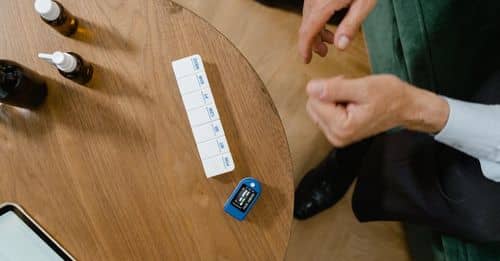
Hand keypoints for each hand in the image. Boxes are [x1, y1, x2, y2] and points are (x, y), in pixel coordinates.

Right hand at [299, 0, 376, 62]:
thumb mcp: (364, 4)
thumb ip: (350, 25)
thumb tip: (340, 47)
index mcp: (324, 5)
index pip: (307, 32)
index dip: (304, 48)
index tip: (306, 60)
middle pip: (306, 26)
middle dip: (313, 42)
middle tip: (324, 53)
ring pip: (308, 17)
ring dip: (316, 31)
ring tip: (331, 39)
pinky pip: (312, 8)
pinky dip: (317, 19)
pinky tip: (329, 21)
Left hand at [306, 75, 449, 146]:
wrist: (405, 108)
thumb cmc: (389, 96)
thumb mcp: (363, 87)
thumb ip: (335, 88)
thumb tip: (310, 88)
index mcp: (341, 127)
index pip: (314, 100)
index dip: (329, 86)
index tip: (347, 84)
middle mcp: (336, 137)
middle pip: (313, 106)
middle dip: (328, 93)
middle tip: (350, 89)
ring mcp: (336, 137)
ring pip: (317, 109)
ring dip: (331, 97)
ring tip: (353, 96)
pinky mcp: (338, 134)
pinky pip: (324, 114)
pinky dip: (334, 104)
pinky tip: (351, 102)